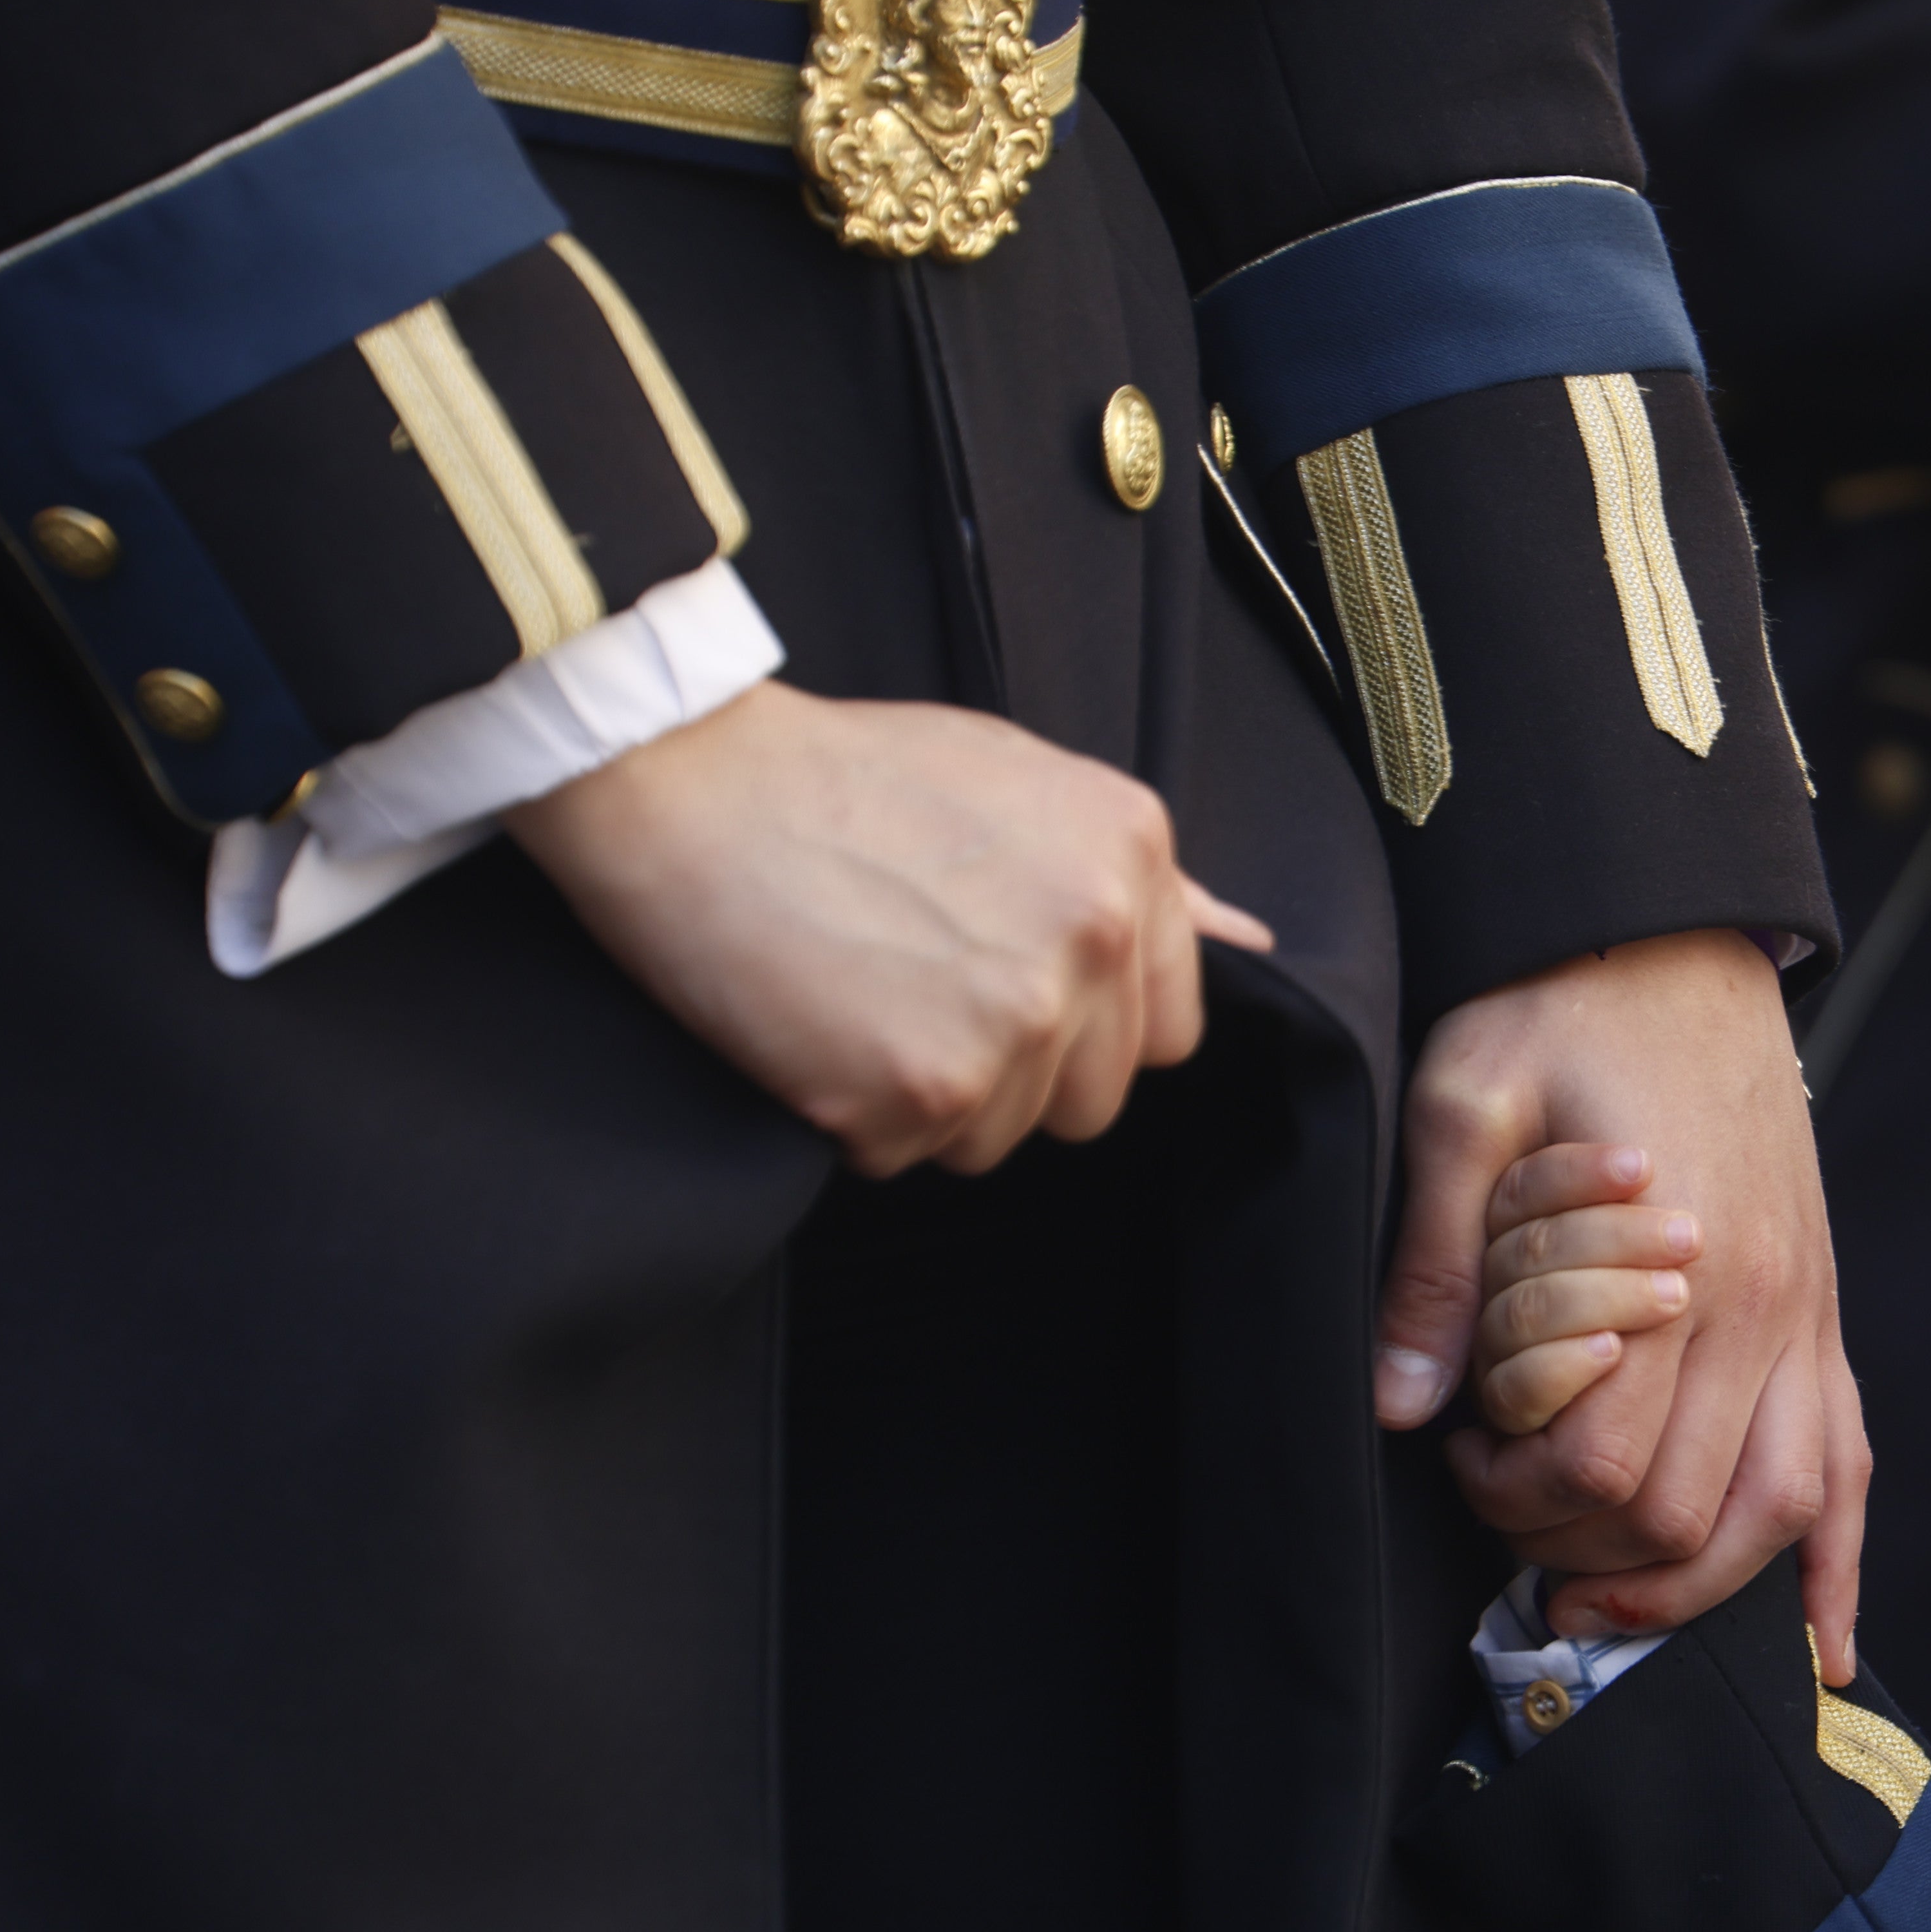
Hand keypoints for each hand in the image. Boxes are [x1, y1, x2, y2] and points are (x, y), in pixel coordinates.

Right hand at [505, 679, 1273, 1175]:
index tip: (1000, 981)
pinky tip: (815, 1024)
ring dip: (928, 1096)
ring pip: (999, 1137)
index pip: (1168, 1028)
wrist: (683, 775)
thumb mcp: (1025, 783)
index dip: (1085, 1025)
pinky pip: (907, 1156)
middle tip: (914, 984)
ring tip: (860, 991)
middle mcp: (1093, 941)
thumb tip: (1247, 937)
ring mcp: (1014, 1021)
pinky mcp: (922, 1089)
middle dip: (1013, 1071)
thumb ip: (1143, 880)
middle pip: (1093, 1100)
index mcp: (1131, 860)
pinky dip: (854, 1117)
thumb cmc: (844, 778)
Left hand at [1375, 929, 1870, 1678]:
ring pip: (1778, 1514)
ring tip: (1600, 1607)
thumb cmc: (1560, 1008)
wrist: (1672, 936)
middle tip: (1503, 1509)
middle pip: (1680, 1512)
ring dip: (1692, 1590)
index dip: (1514, 1493)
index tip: (1458, 1452)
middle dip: (1579, 1549)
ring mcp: (1805, 1317)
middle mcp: (1759, 1307)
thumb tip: (1399, 1401)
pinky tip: (1821, 1643)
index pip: (1597, 1460)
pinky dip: (1836, 1568)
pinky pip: (1848, 1466)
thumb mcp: (1466, 1100)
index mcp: (1673, 1262)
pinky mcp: (1821, 1317)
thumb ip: (1436, 1257)